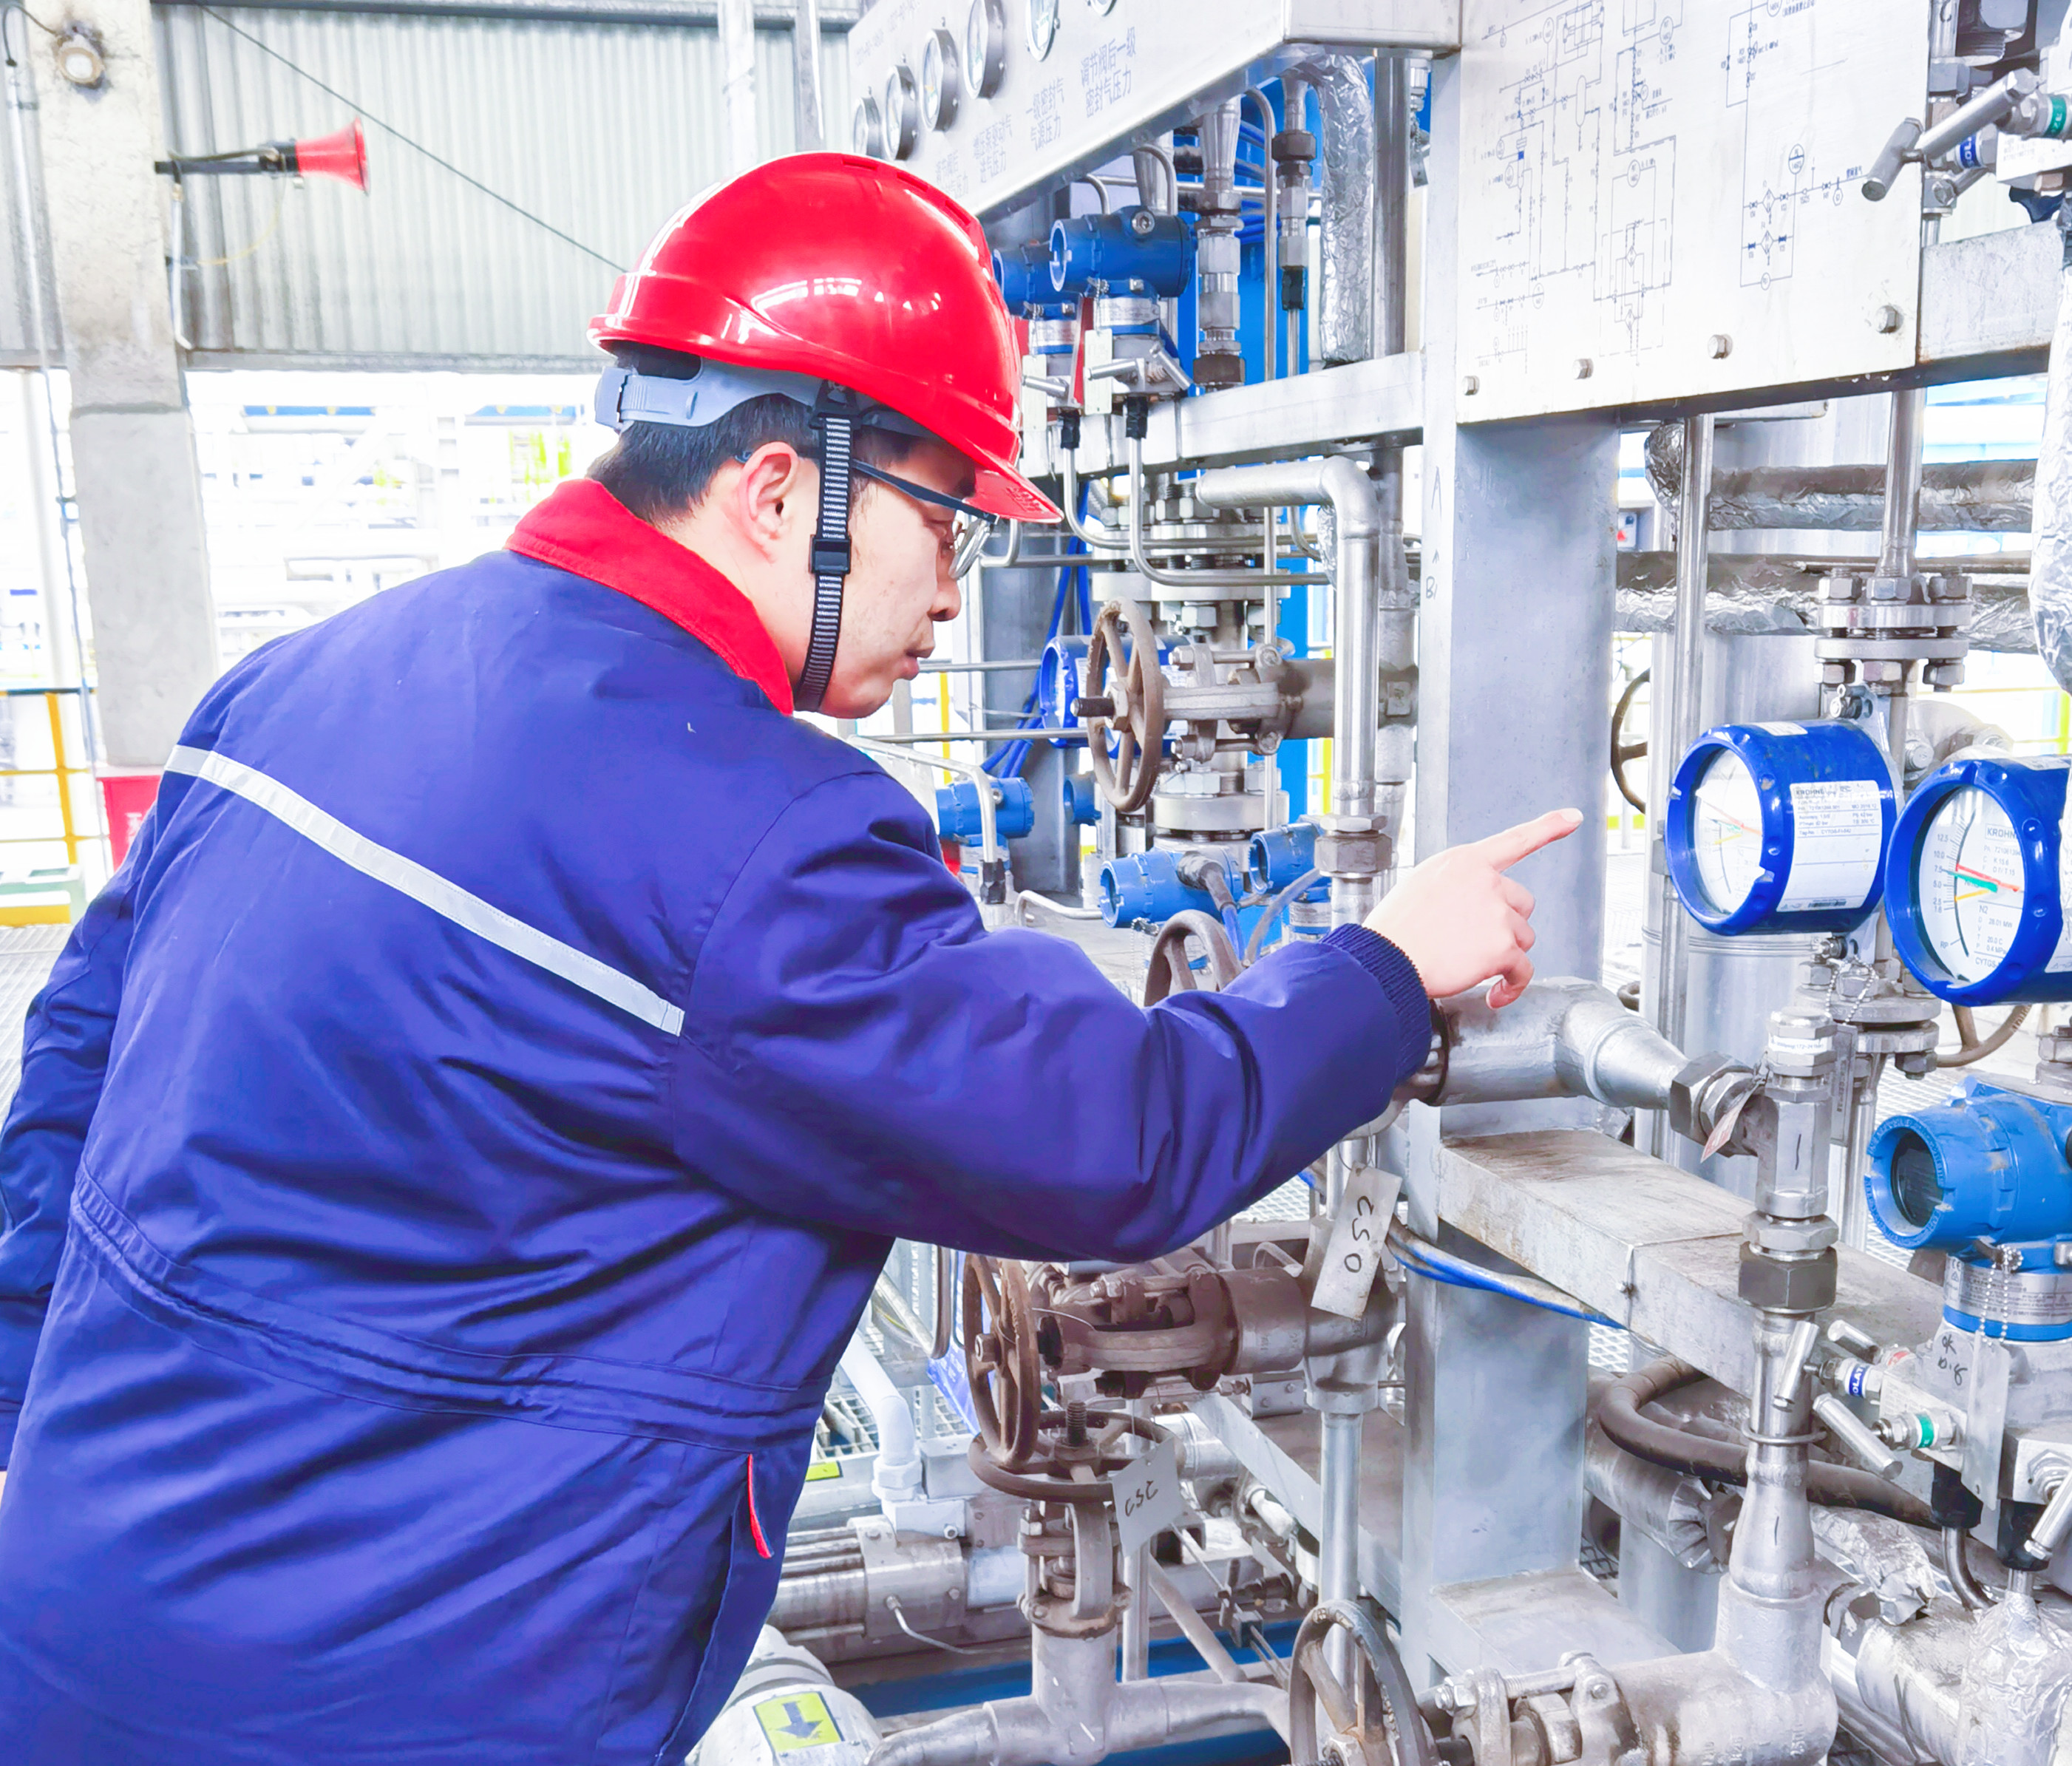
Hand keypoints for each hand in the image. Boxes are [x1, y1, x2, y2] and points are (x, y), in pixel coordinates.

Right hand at [1363, 808, 1583, 1008]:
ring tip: (1473, 966)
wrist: (1384, 960)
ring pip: (1523, 937)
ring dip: (1505, 954)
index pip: (1515, 839)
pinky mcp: (1502, 946)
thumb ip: (1455, 887)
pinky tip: (1496, 993)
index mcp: (1463, 861)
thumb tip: (1473, 907)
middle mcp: (1485, 881)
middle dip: (1507, 924)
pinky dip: (1513, 985)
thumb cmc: (1394, 931)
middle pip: (1522, 903)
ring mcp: (1496, 912)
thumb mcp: (1420, 887)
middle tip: (1477, 942)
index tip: (1573, 817)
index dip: (1549, 827)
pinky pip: (1522, 969)